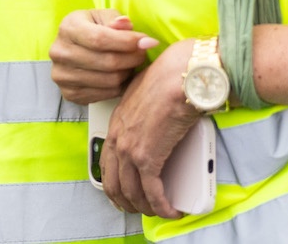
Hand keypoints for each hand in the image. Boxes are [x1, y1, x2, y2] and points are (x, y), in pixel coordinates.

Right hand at [51, 9, 155, 105]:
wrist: (73, 48)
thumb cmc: (92, 28)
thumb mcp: (102, 16)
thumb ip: (116, 20)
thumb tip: (128, 26)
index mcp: (68, 28)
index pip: (100, 39)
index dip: (127, 42)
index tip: (147, 41)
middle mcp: (60, 52)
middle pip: (107, 62)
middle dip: (132, 58)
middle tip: (142, 54)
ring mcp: (62, 75)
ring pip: (109, 81)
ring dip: (127, 73)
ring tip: (131, 63)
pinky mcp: (69, 93)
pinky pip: (105, 95)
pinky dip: (119, 86)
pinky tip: (121, 75)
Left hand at [100, 38, 202, 218]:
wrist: (180, 76)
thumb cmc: (169, 79)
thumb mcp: (143, 95)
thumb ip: (142, 114)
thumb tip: (154, 124)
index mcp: (116, 123)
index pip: (107, 163)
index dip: (115, 183)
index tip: (124, 194)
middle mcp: (118, 139)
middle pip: (113, 184)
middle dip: (126, 202)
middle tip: (139, 208)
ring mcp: (131, 150)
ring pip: (131, 193)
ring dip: (145, 207)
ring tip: (158, 210)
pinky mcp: (149, 159)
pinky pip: (152, 193)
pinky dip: (162, 206)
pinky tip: (170, 210)